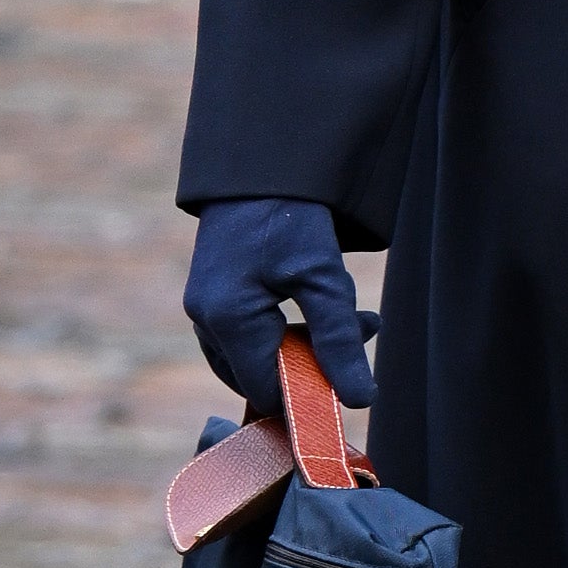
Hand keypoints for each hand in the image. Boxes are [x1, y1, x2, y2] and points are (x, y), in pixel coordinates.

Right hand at [184, 200, 374, 417]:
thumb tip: (360, 399)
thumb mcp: (324, 280)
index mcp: (228, 321)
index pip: (269, 391)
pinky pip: (249, 338)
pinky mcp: (211, 299)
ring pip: (259, 358)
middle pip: (263, 377)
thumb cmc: (292, 218)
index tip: (356, 372)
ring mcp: (203, 311)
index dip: (312, 393)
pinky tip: (323, 307)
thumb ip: (339, 342)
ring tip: (357, 317)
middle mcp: (206, 321)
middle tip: (364, 327)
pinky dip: (288, 332)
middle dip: (316, 363)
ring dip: (308, 346)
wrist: (260, 167)